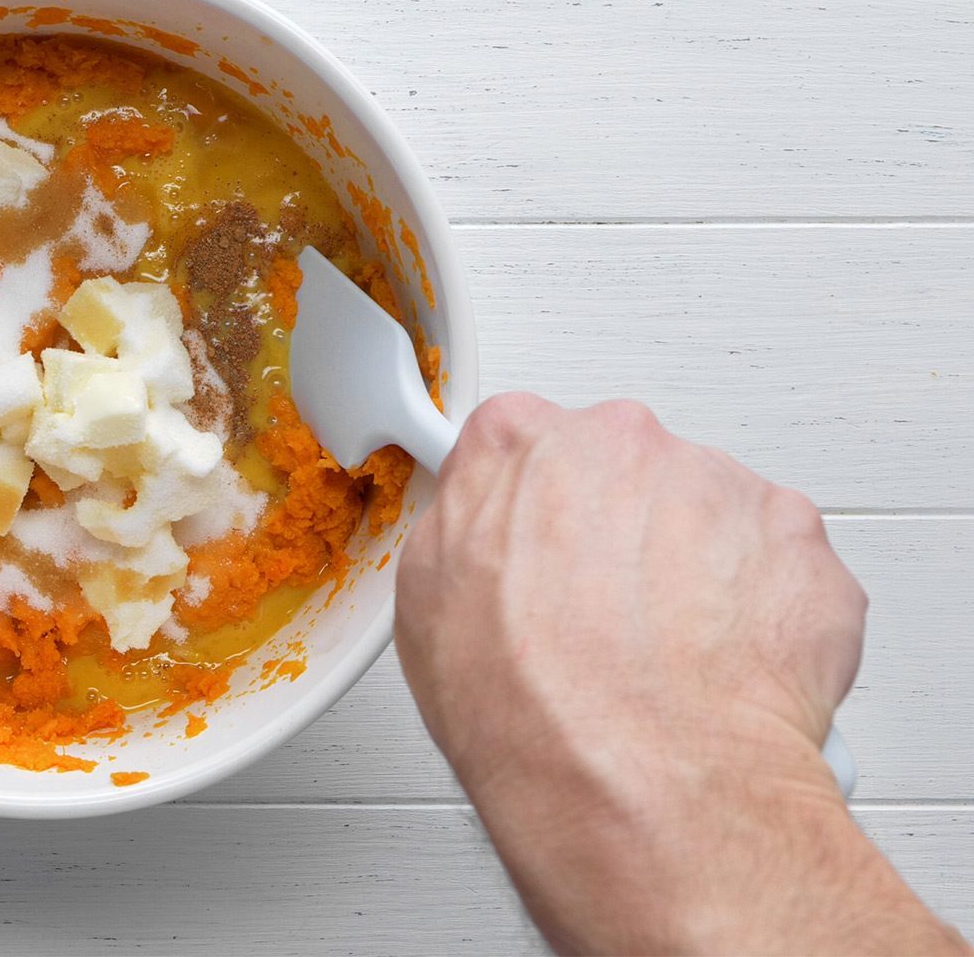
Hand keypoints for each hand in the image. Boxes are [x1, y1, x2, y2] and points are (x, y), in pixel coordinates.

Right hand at [398, 394, 964, 953]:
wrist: (644, 782)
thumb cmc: (534, 710)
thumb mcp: (425, 605)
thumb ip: (462, 530)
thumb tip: (481, 532)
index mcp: (520, 444)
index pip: (521, 440)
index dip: (530, 505)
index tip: (537, 546)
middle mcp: (623, 443)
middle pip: (623, 469)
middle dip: (619, 532)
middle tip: (604, 619)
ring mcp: (718, 485)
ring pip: (706, 513)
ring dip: (693, 570)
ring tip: (668, 660)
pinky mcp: (796, 539)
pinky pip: (776, 562)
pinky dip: (761, 608)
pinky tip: (722, 668)